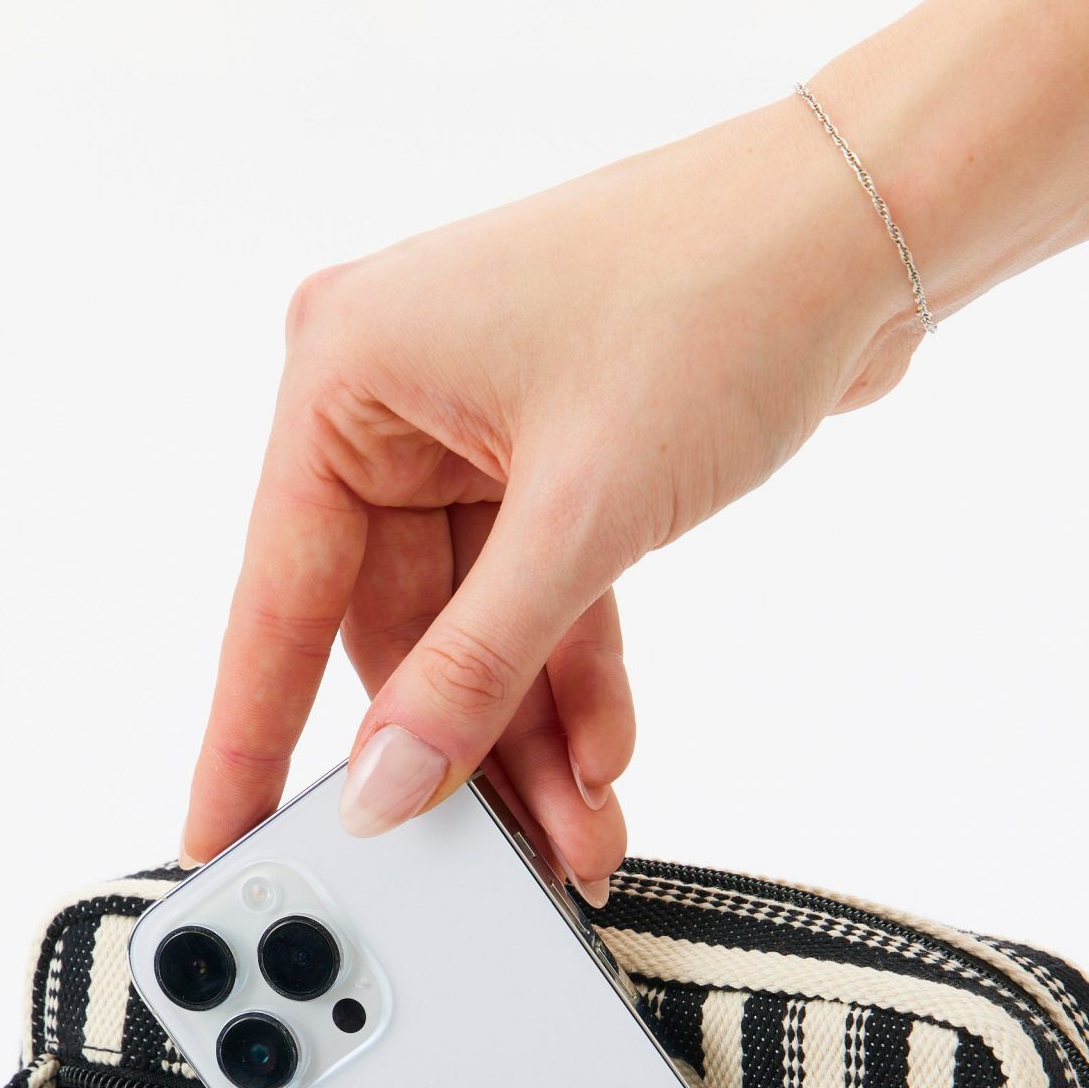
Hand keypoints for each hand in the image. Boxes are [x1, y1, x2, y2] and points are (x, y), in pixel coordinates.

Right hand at [183, 98, 913, 888]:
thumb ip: (473, 669)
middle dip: (456, 751)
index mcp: (347, 370)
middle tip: (491, 862)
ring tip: (577, 833)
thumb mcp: (582, 516)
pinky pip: (534, 599)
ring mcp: (470, 425)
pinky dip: (569, 676)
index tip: (222, 840)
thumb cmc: (720, 296)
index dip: (250, 736)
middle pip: (391, 630)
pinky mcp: (547, 454)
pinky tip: (602, 758)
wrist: (865, 225)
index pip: (280, 598)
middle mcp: (391, 394)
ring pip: (471, 630)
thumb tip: (390, 783)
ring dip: (525, 734)